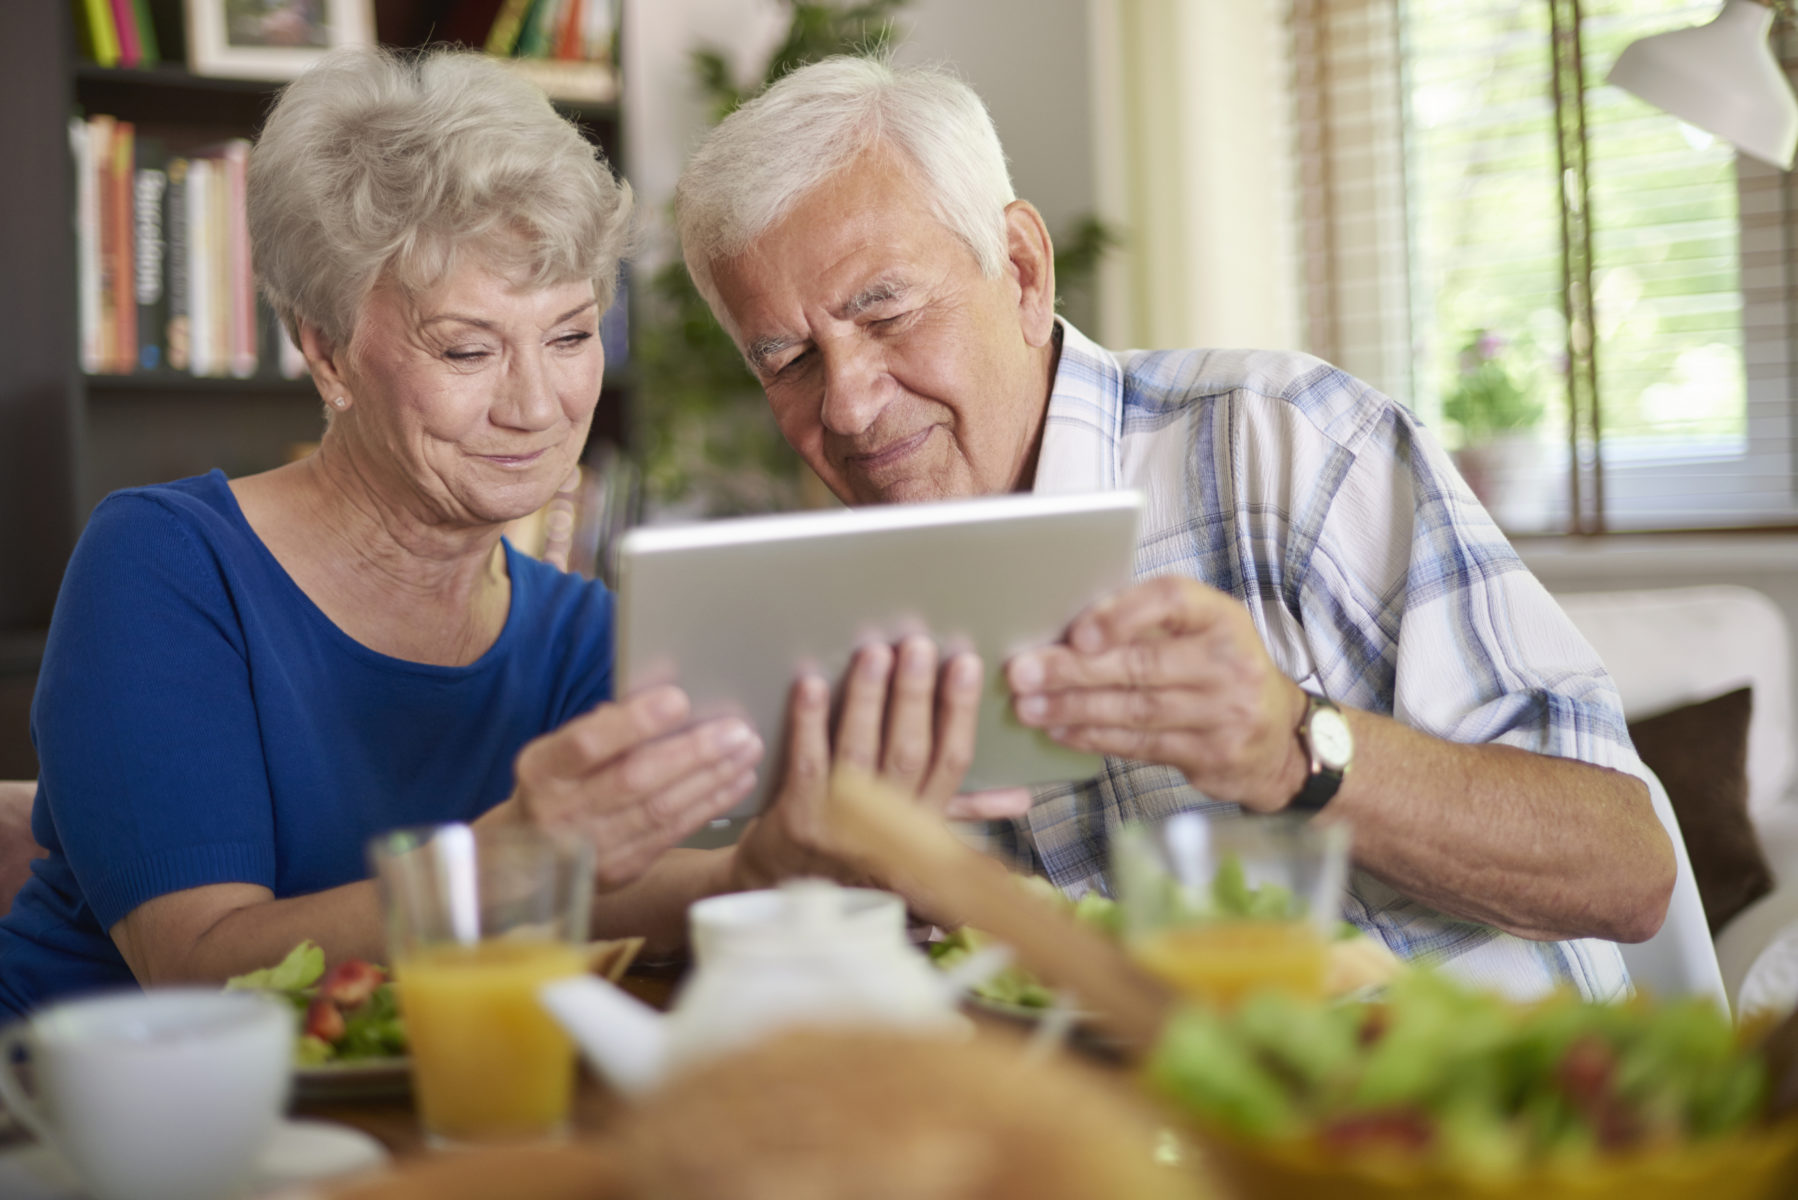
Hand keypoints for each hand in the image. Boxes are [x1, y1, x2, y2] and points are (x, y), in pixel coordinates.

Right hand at [508, 686, 764, 888]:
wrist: (527, 858)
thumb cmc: (557, 785)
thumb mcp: (558, 754)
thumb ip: (602, 729)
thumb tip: (661, 690)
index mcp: (541, 771)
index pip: (587, 743)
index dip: (634, 722)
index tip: (678, 698)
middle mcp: (560, 813)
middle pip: (635, 779)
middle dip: (693, 752)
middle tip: (736, 729)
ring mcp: (590, 848)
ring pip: (661, 809)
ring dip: (712, 778)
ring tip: (747, 750)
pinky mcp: (619, 871)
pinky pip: (672, 834)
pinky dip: (709, 805)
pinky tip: (736, 781)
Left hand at [731, 637, 1025, 889]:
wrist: (786, 889)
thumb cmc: (858, 854)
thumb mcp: (919, 837)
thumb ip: (966, 811)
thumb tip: (1021, 797)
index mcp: (925, 821)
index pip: (953, 760)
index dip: (960, 711)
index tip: (965, 663)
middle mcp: (889, 824)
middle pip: (909, 752)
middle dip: (915, 696)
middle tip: (918, 646)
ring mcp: (842, 821)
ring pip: (861, 753)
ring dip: (869, 700)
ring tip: (874, 653)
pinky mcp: (798, 818)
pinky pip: (807, 763)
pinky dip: (809, 723)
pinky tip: (812, 685)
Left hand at [1005, 576, 1307, 811]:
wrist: (1282, 739)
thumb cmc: (1221, 672)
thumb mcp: (1203, 633)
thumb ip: (1148, 625)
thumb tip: (1063, 627)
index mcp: (1222, 617)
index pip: (1171, 600)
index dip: (1122, 613)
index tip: (1077, 632)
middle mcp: (1229, 662)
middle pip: (1141, 664)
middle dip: (1073, 670)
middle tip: (1022, 672)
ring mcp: (1225, 713)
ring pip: (1136, 710)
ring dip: (1074, 709)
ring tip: (1028, 707)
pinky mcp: (1211, 754)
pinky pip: (1140, 744)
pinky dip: (1094, 738)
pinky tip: (1060, 732)